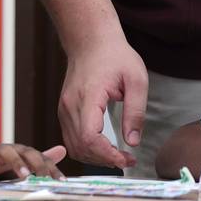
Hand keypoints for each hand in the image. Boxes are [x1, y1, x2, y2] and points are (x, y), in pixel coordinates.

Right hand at [0, 141, 66, 180]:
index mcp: (22, 152)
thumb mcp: (20, 159)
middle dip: (38, 164)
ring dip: (17, 162)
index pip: (41, 158)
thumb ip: (40, 158)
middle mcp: (11, 150)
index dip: (52, 169)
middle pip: (27, 152)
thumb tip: (63, 150)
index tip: (62, 182)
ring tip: (24, 175)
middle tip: (46, 179)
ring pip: (7, 152)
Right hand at [58, 37, 147, 168]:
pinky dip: (86, 148)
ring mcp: (64, 109)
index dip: (107, 155)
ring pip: (73, 146)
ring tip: (118, 156)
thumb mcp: (136, 79)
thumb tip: (132, 142)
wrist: (91, 40)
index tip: (126, 159)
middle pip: (80, 147)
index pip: (89, 138)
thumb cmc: (115, 55)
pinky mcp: (64, 110)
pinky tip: (104, 147)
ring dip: (95, 157)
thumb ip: (135, 112)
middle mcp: (70, 106)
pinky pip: (71, 138)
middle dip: (104, 160)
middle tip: (127, 159)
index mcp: (88, 97)